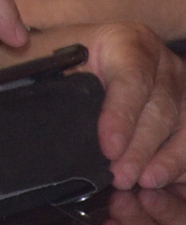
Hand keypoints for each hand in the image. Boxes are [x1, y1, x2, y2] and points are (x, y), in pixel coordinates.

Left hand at [39, 20, 185, 187]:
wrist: (84, 58)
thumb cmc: (65, 62)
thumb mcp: (53, 63)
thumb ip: (56, 84)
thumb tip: (52, 119)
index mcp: (126, 42)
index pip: (131, 79)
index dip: (121, 116)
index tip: (108, 147)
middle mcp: (162, 62)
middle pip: (160, 108)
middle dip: (140, 147)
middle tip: (121, 176)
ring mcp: (181, 87)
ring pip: (184, 125)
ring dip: (167, 158)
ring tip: (145, 182)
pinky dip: (181, 161)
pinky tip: (168, 179)